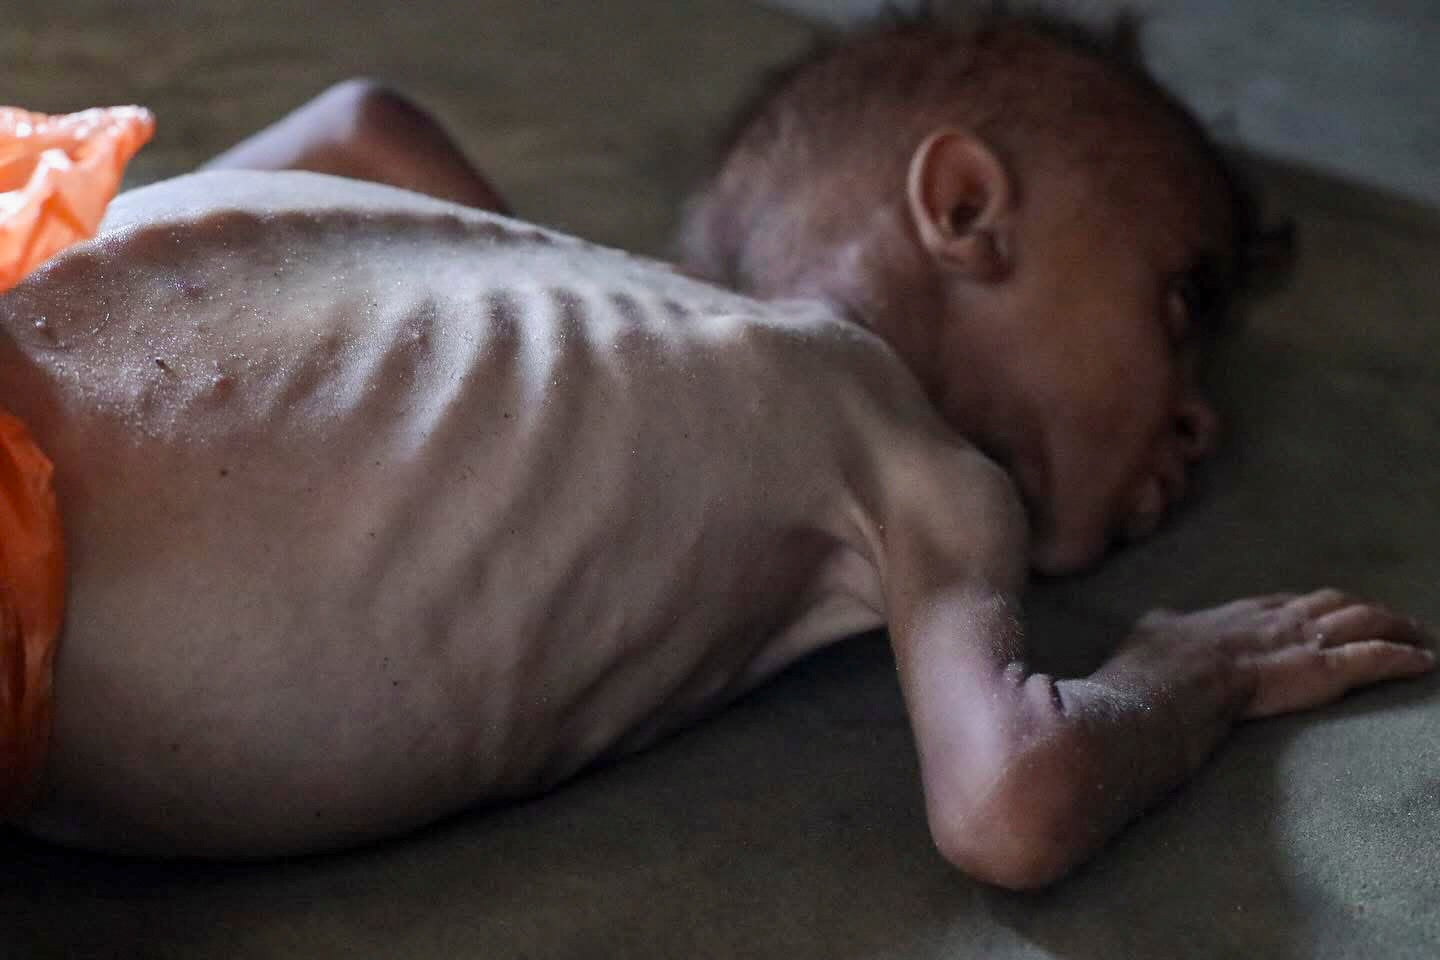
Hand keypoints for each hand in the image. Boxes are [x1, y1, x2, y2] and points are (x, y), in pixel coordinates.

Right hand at [1135, 589, 1434, 718]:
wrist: (1174, 681)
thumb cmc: (1156, 663)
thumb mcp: (1153, 628)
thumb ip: (1165, 621)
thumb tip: (1160, 618)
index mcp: (1239, 611)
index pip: (1286, 601)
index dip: (1310, 605)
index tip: (1323, 609)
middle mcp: (1278, 617)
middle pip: (1333, 603)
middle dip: (1361, 609)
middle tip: (1386, 617)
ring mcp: (1303, 640)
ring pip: (1363, 622)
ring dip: (1394, 625)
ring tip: (1418, 632)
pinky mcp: (1323, 669)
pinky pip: (1374, 658)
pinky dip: (1402, 657)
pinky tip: (1424, 660)